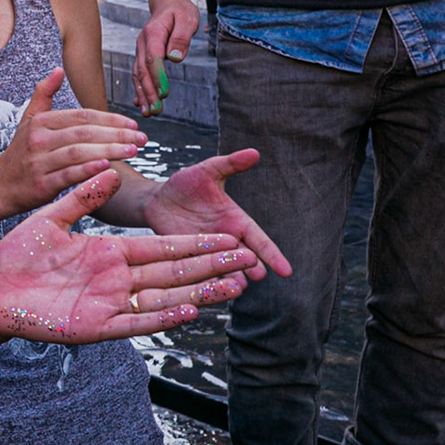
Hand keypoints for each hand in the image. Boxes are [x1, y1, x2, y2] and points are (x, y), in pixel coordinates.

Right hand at [0, 69, 147, 216]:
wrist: (0, 187)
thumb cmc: (20, 153)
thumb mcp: (28, 120)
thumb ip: (43, 94)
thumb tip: (57, 69)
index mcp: (41, 122)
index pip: (82, 116)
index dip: (110, 119)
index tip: (133, 125)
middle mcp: (39, 139)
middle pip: (85, 133)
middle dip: (117, 135)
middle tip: (142, 139)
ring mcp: (39, 161)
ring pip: (80, 152)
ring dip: (110, 150)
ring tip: (133, 151)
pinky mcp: (41, 183)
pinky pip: (69, 174)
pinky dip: (89, 169)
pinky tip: (108, 167)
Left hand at [0, 169, 258, 342]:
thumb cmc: (18, 257)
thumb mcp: (50, 220)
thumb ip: (80, 198)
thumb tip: (108, 172)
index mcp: (109, 254)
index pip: (162, 248)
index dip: (196, 245)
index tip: (229, 238)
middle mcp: (117, 280)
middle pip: (173, 273)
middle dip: (211, 268)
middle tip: (250, 263)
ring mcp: (109, 304)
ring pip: (164, 299)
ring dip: (198, 294)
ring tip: (234, 287)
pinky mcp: (95, 326)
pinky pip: (135, 323)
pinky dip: (162, 317)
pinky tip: (190, 310)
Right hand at [132, 0, 198, 115]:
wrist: (168, 5)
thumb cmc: (180, 11)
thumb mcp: (187, 18)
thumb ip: (181, 37)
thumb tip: (176, 58)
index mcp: (153, 33)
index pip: (153, 58)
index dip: (158, 77)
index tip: (164, 93)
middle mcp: (142, 44)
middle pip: (143, 71)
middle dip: (149, 92)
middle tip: (156, 110)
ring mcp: (140, 51)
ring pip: (138, 75)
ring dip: (143, 95)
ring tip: (148, 113)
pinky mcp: (142, 57)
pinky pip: (138, 75)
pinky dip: (139, 90)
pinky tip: (140, 104)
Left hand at [143, 148, 289, 280]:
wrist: (157, 199)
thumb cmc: (185, 184)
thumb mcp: (207, 171)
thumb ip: (229, 164)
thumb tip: (254, 152)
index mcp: (236, 221)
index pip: (260, 240)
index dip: (273, 255)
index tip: (287, 271)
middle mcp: (226, 240)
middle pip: (244, 258)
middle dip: (252, 268)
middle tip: (257, 276)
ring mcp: (207, 251)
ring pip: (224, 270)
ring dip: (230, 279)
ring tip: (236, 288)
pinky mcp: (188, 257)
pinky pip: (200, 272)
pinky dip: (206, 281)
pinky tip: (209, 291)